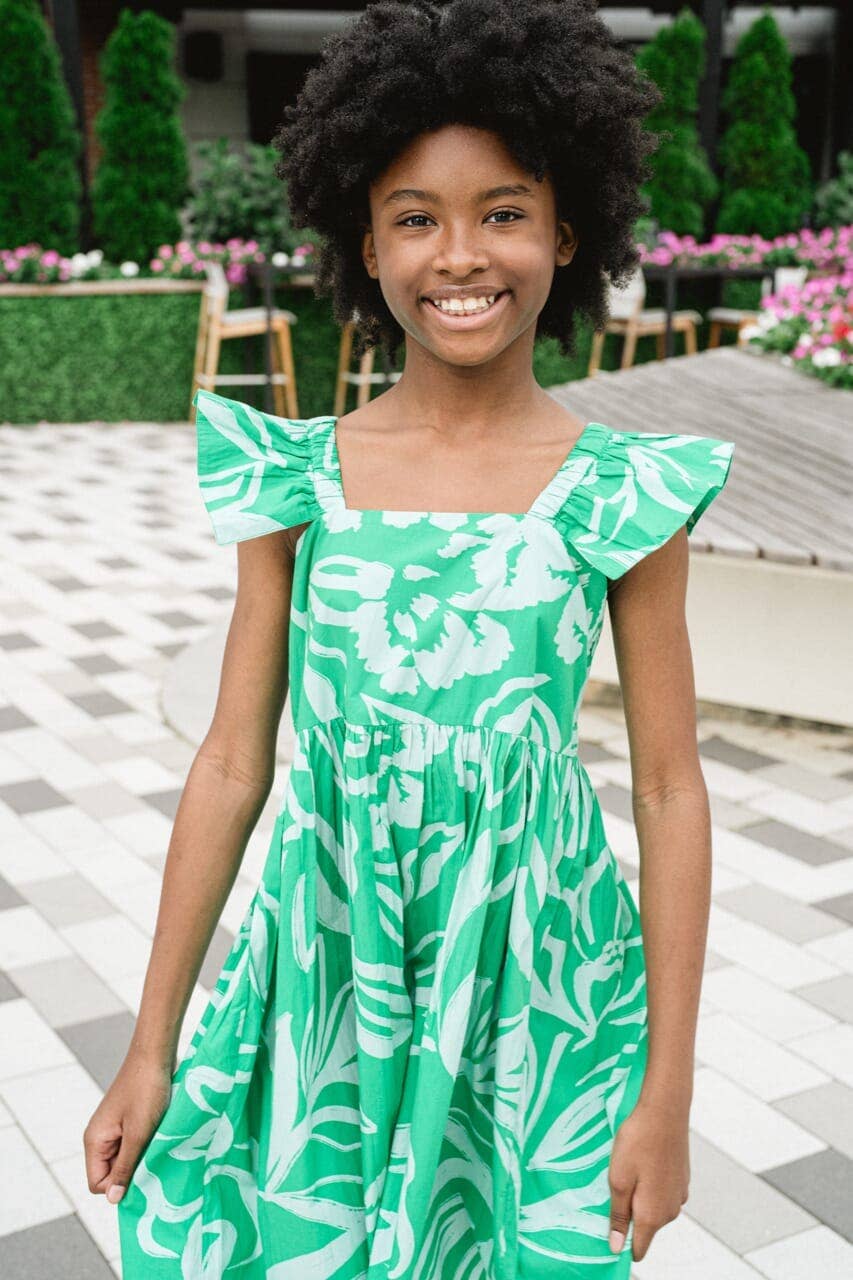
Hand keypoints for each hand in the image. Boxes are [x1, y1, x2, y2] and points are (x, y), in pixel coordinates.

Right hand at [83, 1051, 173, 1205]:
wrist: (154, 1054)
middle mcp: (99, 1137)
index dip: (119, 1186)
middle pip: (110, 1173)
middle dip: (131, 1173)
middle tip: (154, 1162)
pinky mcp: (127, 1120)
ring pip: (124, 1159)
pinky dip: (145, 1145)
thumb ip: (125, 1167)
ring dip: (141, 1158)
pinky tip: (159, 1137)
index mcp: (95, 1141)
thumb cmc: (146, 1090)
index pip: (98, 1184)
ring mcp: (113, 1128)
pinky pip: (132, 1144)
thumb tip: (112, 1199)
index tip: (143, 1176)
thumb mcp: (138, 1133)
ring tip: (158, 1147)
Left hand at [607, 1096, 689, 1261]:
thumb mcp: (618, 1180)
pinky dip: (651, 1184)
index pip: (639, 1248)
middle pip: (645, 1227)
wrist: (665, 1111)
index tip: (607, 1225)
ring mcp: (679, 1195)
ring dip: (639, 1197)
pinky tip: (642, 1162)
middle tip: (613, 1185)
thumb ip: (619, 1216)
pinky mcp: (682, 1180)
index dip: (622, 1243)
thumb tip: (617, 1246)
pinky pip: (662, 1193)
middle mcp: (670, 1211)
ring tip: (627, 1169)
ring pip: (654, 1208)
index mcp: (653, 1215)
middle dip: (629, 1214)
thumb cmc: (638, 1143)